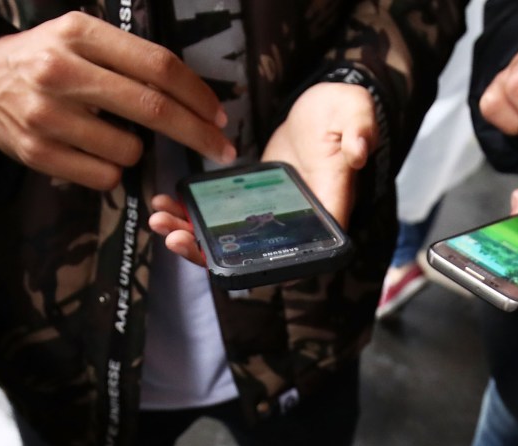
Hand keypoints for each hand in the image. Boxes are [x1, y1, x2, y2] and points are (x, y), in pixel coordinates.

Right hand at [0, 11, 234, 190]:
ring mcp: (47, 116)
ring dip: (138, 150)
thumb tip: (193, 97)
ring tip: (114, 135)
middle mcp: (62, 72)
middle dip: (197, 133)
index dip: (197, 94)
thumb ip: (128, 57)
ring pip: (129, 150)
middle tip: (221, 147)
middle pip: (152, 109)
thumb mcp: (79, 36)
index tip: (219, 114)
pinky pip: (103, 176)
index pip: (157, 66)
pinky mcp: (36, 154)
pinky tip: (94, 152)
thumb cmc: (45, 58)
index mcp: (79, 34)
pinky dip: (112, 170)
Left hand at [149, 82, 376, 265]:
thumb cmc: (342, 112)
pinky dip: (190, 213)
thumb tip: (360, 151)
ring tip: (158, 218)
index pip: (296, 255)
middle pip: (250, 256)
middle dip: (207, 253)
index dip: (258, 266)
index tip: (223, 262)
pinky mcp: (249, 204)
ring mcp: (269, 217)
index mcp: (325, 214)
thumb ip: (360, 132)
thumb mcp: (355, 114)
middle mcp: (295, 226)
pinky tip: (163, 201)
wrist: (322, 107)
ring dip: (191, 234)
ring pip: (228, 241)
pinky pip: (218, 218)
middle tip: (173, 237)